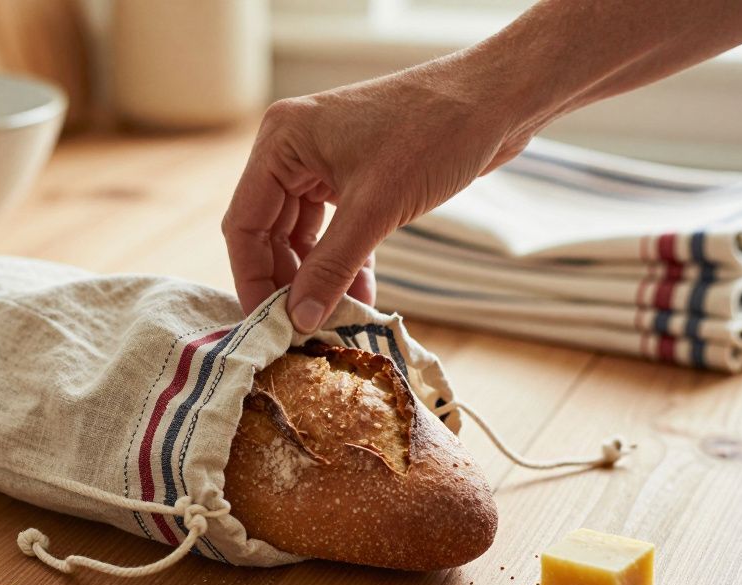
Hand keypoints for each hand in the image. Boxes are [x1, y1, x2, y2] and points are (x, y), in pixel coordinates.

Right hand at [222, 52, 529, 332]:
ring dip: (318, 278)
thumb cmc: (434, 133)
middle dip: (288, 282)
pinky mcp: (354, 176)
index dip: (253, 278)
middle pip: (269, 233)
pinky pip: (334, 231)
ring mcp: (323, 162)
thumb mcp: (375, 209)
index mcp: (280, 141)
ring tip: (333, 320)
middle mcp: (292, 149)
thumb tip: (299, 320)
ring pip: (302, 237)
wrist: (497, 99)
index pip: (243, 223)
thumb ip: (332, 268)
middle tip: (303, 329)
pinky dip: (343, 263)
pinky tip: (358, 299)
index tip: (270, 324)